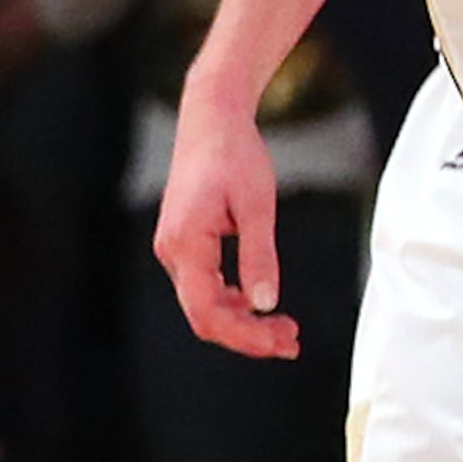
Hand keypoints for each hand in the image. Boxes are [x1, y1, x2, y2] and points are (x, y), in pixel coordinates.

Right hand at [153, 84, 299, 358]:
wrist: (212, 119)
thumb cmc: (234, 154)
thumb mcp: (257, 206)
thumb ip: (259, 257)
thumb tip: (266, 304)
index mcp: (185, 242)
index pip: (206, 311)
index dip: (243, 335)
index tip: (280, 343)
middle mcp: (171, 250)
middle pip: (203, 315)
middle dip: (247, 335)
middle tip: (291, 342)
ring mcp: (174, 248)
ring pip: (203, 304)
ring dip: (242, 322)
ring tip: (285, 329)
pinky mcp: (184, 243)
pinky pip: (203, 287)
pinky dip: (233, 302)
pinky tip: (260, 304)